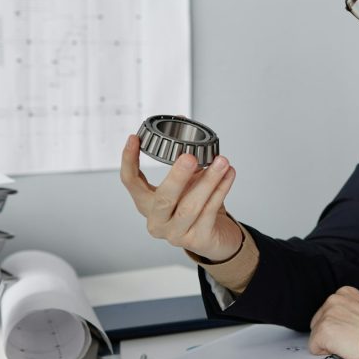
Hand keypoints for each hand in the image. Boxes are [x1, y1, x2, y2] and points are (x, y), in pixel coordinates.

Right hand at [120, 134, 242, 261]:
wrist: (216, 237)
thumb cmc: (197, 205)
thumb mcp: (187, 180)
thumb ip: (183, 155)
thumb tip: (182, 118)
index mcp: (147, 204)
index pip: (130, 182)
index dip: (129, 160)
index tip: (134, 138)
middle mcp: (157, 221)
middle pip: (163, 198)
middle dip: (177, 176)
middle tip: (189, 157)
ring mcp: (176, 234)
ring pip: (191, 206)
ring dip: (209, 181)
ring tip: (222, 161)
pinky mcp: (198, 240)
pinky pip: (210, 211)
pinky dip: (221, 190)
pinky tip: (229, 174)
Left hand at [308, 286, 358, 358]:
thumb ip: (350, 311)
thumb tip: (344, 323)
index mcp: (344, 293)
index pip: (328, 312)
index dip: (338, 326)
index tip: (350, 330)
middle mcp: (333, 300)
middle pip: (319, 323)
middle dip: (331, 334)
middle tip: (350, 339)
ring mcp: (327, 315)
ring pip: (316, 336)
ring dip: (330, 343)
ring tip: (349, 343)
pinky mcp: (323, 331)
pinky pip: (314, 347)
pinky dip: (326, 353)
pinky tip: (343, 348)